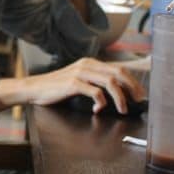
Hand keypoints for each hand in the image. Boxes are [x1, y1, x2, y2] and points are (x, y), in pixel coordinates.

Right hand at [0, 58, 144, 113]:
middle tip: (137, 102)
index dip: (132, 82)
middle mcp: (87, 65)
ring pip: (110, 82)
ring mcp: (80, 73)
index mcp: (90, 63)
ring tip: (122, 110)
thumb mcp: (78, 80)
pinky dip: (101, 103)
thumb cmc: (56, 88)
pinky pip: (95, 92)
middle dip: (132, 88)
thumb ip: (93, 81)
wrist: (34, 88)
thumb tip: (114, 92)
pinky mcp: (73, 83)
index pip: (119, 69)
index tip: (139, 95)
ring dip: (120, 98)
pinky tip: (97, 110)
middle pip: (119, 73)